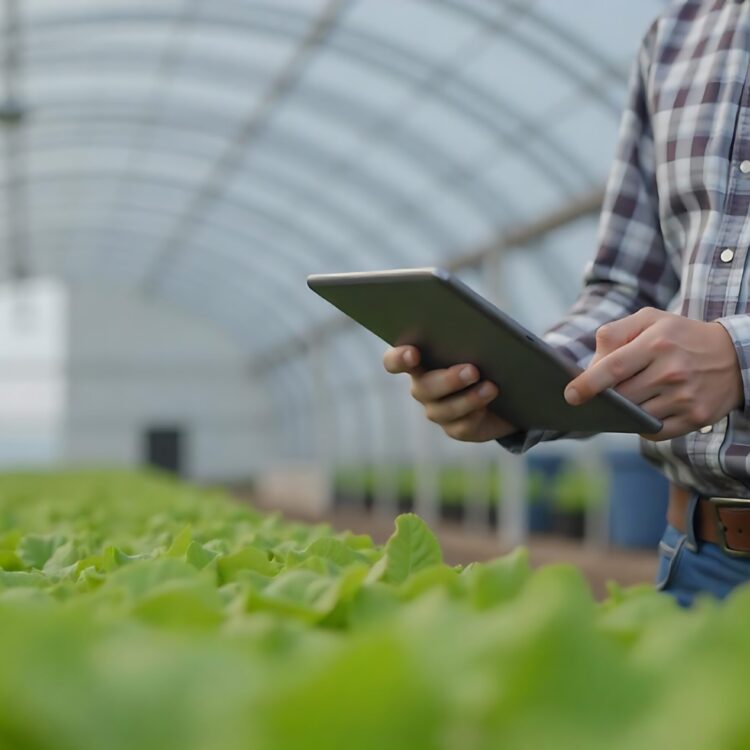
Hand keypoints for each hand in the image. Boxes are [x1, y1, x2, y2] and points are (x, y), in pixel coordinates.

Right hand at [383, 345, 517, 441]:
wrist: (509, 390)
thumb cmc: (488, 357)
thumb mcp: (481, 344)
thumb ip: (471, 338)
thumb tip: (477, 332)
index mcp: (420, 362)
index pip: (395, 361)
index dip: (398, 358)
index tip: (413, 353)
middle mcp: (424, 387)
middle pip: (424, 388)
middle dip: (448, 380)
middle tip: (473, 370)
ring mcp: (438, 410)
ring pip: (443, 410)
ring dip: (468, 398)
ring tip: (491, 387)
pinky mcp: (457, 428)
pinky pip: (461, 427)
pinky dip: (475, 415)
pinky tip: (488, 405)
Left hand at [563, 307, 743, 440]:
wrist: (736, 356)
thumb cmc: (680, 336)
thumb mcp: (650, 320)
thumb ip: (615, 334)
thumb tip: (590, 366)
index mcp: (657, 342)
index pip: (613, 368)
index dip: (587, 384)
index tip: (570, 396)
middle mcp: (671, 371)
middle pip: (621, 395)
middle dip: (608, 397)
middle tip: (606, 392)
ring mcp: (684, 397)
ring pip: (635, 415)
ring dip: (625, 411)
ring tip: (634, 396)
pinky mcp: (695, 418)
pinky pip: (653, 431)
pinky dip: (642, 425)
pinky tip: (648, 409)